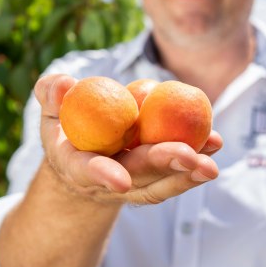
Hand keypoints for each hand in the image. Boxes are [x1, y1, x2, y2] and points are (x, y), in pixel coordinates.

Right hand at [35, 73, 221, 204]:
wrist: (79, 160)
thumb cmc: (64, 128)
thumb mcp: (51, 109)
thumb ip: (51, 94)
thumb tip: (65, 83)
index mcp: (74, 165)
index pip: (86, 171)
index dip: (103, 175)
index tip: (121, 180)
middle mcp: (105, 181)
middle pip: (136, 176)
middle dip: (162, 166)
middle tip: (188, 155)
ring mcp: (132, 183)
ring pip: (160, 182)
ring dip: (187, 173)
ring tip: (210, 160)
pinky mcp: (152, 180)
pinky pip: (174, 176)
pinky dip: (195, 164)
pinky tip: (215, 145)